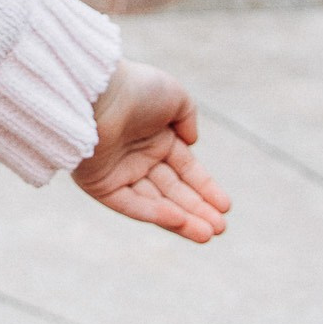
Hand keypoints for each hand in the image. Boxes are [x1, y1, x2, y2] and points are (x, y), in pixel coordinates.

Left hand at [71, 61, 231, 243]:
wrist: (96, 93)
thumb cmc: (136, 89)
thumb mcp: (174, 96)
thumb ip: (188, 117)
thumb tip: (192, 142)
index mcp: (155, 136)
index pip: (186, 169)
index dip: (206, 187)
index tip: (226, 206)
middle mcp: (138, 157)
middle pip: (173, 190)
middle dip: (197, 209)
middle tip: (220, 228)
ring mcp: (119, 173)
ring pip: (156, 202)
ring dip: (182, 219)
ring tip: (208, 234)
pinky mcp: (100, 186)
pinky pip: (131, 204)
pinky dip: (155, 213)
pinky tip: (180, 220)